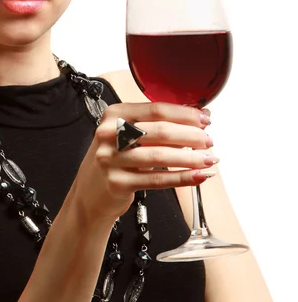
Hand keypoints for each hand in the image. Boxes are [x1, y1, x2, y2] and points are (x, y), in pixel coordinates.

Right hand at [71, 102, 215, 223]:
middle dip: (191, 135)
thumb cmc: (115, 158)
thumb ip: (157, 123)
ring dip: (191, 158)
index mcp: (114, 114)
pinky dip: (182, 178)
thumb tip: (198, 116)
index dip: (185, 114)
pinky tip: (198, 176)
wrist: (91, 192)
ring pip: (160, 156)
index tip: (205, 119)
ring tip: (209, 159)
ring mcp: (111, 159)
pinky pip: (157, 179)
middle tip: (209, 141)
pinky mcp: (117, 183)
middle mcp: (109, 134)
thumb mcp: (128, 134)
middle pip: (160, 131)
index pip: (156, 109)